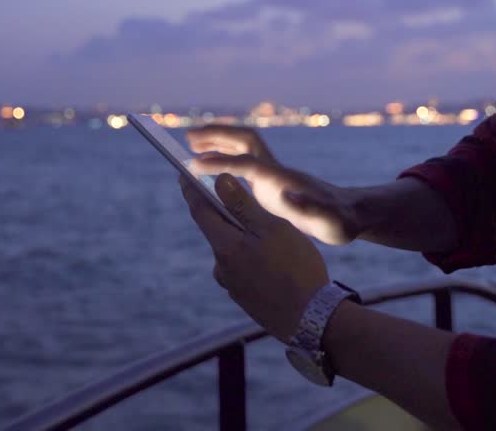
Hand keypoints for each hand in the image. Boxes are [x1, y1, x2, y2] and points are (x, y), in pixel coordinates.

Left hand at [180, 173, 328, 340]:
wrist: (312, 319)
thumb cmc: (295, 268)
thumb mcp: (272, 229)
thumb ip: (243, 205)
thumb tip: (219, 180)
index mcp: (226, 246)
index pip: (200, 211)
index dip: (191, 191)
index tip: (183, 175)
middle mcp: (222, 267)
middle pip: (216, 232)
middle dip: (221, 213)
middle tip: (228, 196)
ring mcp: (234, 286)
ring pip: (231, 253)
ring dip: (240, 239)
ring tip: (263, 232)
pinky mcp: (246, 299)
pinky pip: (242, 271)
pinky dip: (250, 259)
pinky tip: (272, 261)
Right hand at [187, 126, 358, 244]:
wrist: (352, 214)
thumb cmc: (340, 222)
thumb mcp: (328, 222)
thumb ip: (310, 210)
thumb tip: (288, 198)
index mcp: (282, 179)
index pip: (246, 163)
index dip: (220, 163)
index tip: (194, 165)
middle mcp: (276, 170)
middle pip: (243, 140)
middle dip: (216, 135)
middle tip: (187, 138)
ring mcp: (274, 173)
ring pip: (243, 146)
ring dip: (219, 140)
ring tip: (191, 144)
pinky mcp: (273, 180)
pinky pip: (244, 160)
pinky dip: (226, 156)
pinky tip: (214, 165)